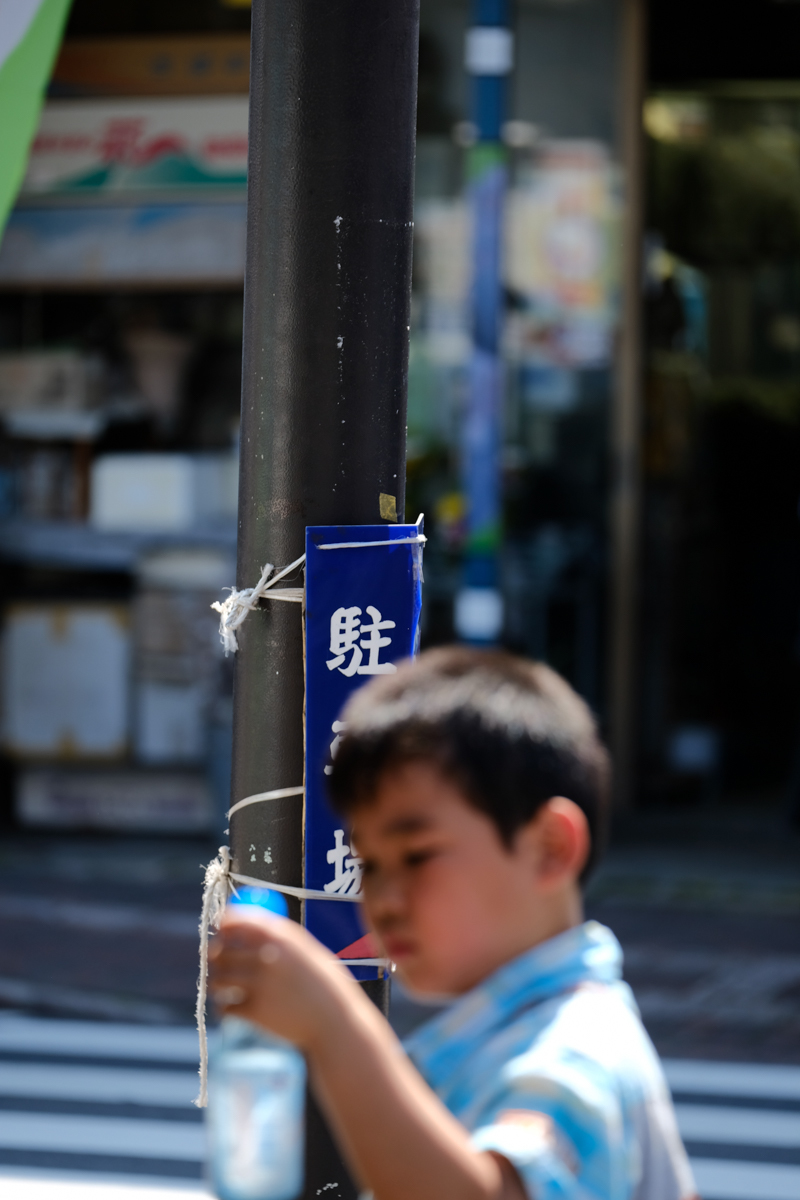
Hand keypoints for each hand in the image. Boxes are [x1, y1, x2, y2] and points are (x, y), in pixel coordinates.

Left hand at [208, 909, 355, 1051]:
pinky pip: (225, 1006)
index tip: (220, 933)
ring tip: (223, 987)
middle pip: (221, 950)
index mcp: (279, 935)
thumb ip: (276, 936)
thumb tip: (240, 925)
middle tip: (219, 964)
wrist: (334, 1020)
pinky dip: (225, 1007)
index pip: (235, 921)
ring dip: (217, 982)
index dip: (222, 926)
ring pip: (218, 978)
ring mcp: (259, 985)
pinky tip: (233, 1008)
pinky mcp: (255, 1012)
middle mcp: (267, 956)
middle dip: (215, 957)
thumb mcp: (304, 949)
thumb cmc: (320, 982)